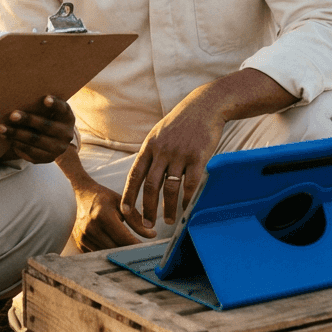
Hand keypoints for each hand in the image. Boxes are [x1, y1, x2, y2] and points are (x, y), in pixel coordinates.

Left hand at [0, 95, 75, 163]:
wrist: (55, 143)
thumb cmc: (48, 118)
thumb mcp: (51, 112)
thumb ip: (41, 105)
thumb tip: (19, 96)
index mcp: (68, 118)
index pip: (63, 109)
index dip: (55, 104)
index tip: (45, 99)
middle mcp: (66, 134)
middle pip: (46, 126)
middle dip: (28, 120)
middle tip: (12, 115)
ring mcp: (58, 148)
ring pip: (35, 140)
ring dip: (16, 134)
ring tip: (1, 128)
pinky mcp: (47, 158)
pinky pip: (30, 152)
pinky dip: (17, 144)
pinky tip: (6, 137)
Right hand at [70, 181, 142, 251]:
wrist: (83, 195)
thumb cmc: (105, 198)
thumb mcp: (122, 203)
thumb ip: (136, 220)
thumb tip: (152, 235)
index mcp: (102, 215)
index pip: (123, 237)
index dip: (135, 245)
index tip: (145, 249)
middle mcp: (91, 227)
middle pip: (115, 248)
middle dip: (128, 250)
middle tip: (139, 251)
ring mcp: (83, 236)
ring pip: (106, 253)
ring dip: (117, 252)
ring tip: (126, 249)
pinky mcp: (79, 242)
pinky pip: (96, 253)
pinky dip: (106, 252)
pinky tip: (113, 246)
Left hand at [119, 88, 227, 237]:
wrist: (205, 106)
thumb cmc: (181, 122)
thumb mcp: (159, 133)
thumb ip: (151, 153)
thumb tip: (142, 177)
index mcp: (150, 146)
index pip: (134, 174)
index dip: (129, 195)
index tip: (125, 212)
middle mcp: (162, 151)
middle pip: (150, 186)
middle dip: (147, 209)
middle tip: (147, 225)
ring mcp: (180, 154)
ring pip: (170, 188)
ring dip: (168, 208)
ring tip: (168, 220)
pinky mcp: (198, 157)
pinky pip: (190, 184)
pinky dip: (187, 199)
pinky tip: (185, 208)